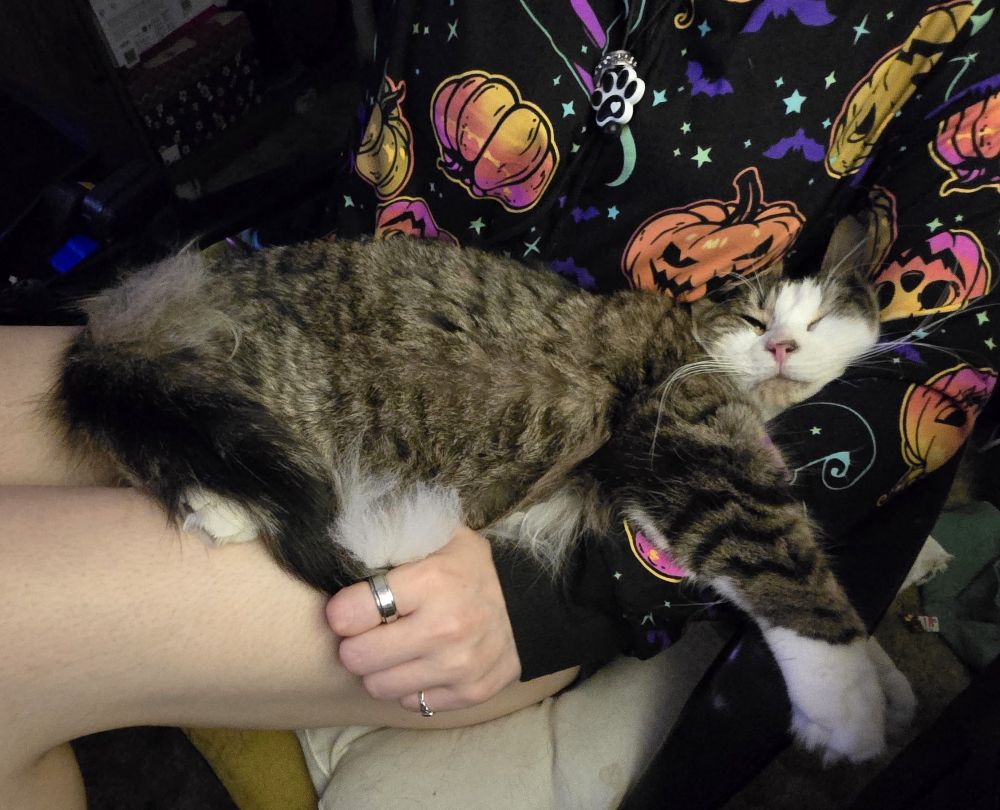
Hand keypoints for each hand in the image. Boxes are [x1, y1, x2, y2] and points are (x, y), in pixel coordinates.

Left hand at [326, 526, 521, 712]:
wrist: (530, 604)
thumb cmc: (471, 568)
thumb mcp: (441, 535)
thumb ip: (397, 534)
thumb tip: (352, 539)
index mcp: (433, 581)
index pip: (353, 612)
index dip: (342, 611)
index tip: (348, 609)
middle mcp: (445, 628)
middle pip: (358, 657)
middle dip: (355, 643)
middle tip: (369, 632)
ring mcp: (459, 665)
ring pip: (378, 686)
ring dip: (379, 668)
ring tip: (394, 648)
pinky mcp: (470, 692)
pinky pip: (411, 703)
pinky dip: (410, 685)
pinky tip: (422, 663)